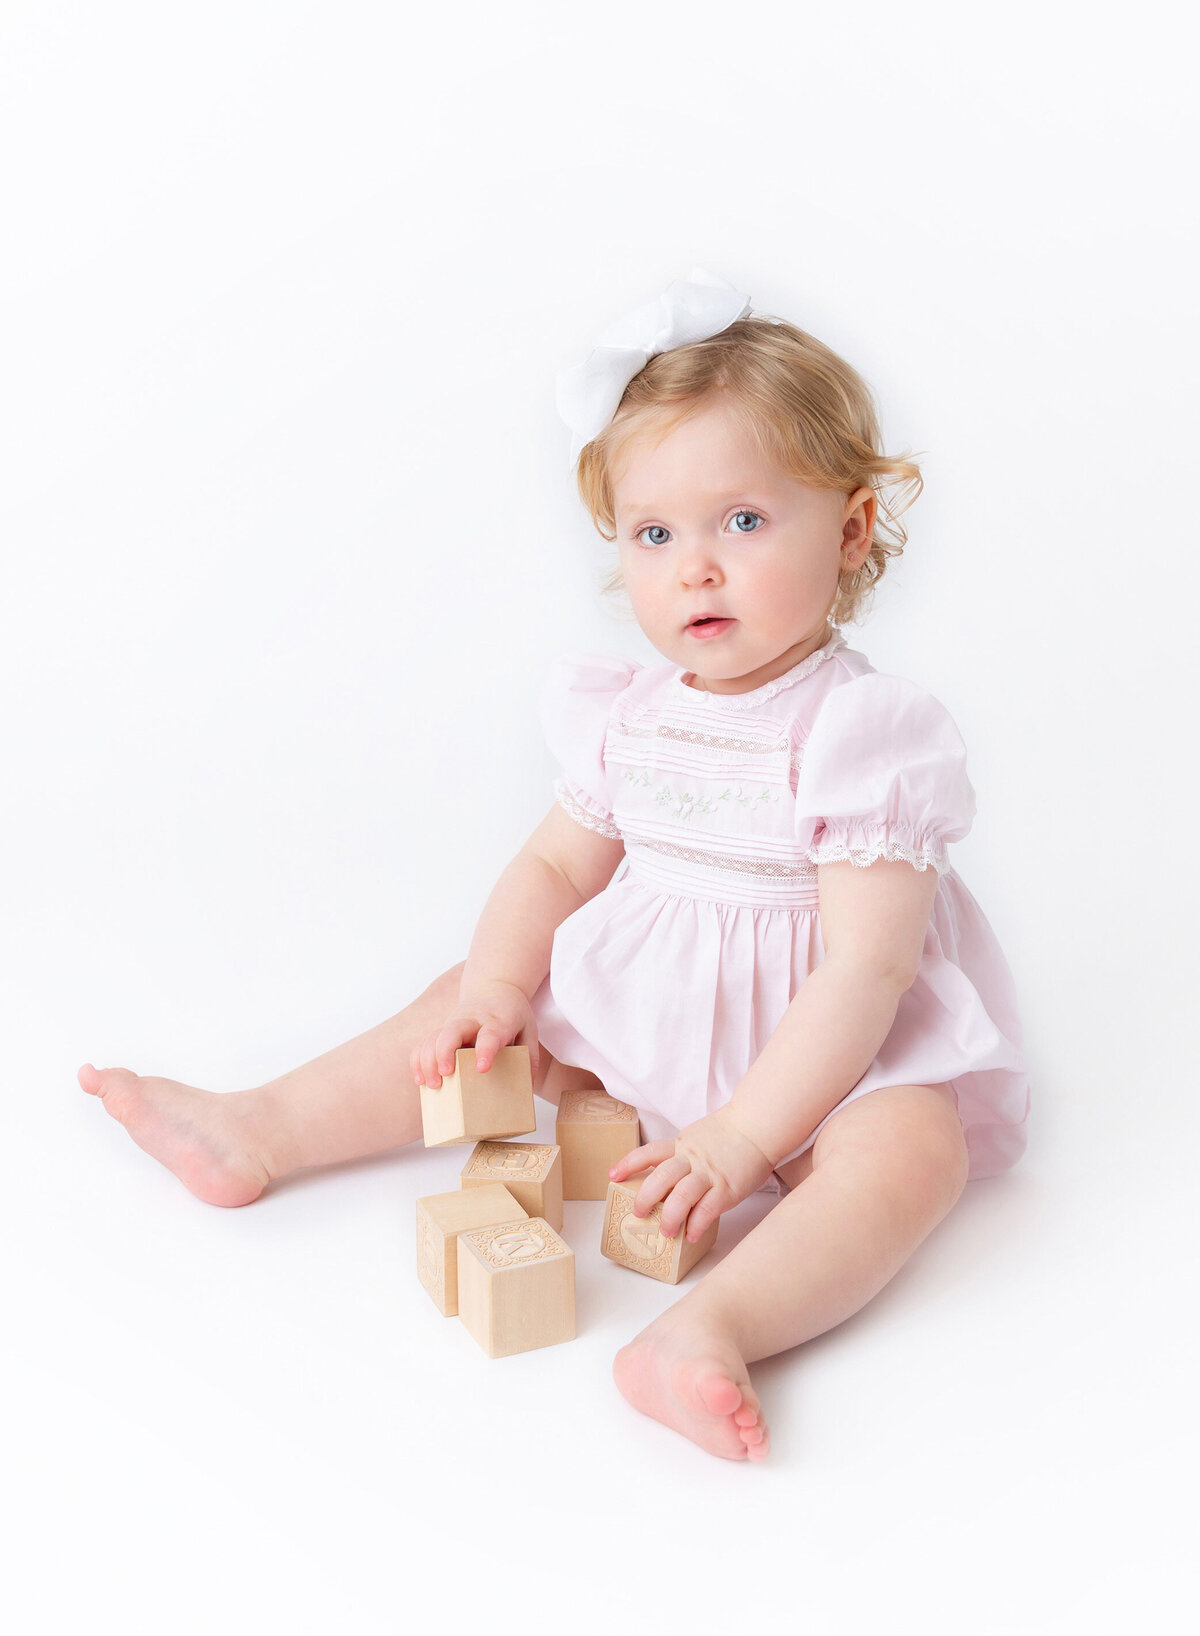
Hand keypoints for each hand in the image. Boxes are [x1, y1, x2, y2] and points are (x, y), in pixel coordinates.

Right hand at [411, 979, 539, 1088]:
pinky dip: (418, 1061)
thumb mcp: (529, 1029)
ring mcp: (453, 1024)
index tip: (482, 1068)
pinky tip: (421, 1079)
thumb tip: (526, 1087)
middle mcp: (472, 1020)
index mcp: (497, 1020)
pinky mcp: (442, 1030)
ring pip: (433, 1038)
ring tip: (433, 1085)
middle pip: (452, 1031)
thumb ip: (530, 1056)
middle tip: (446, 1074)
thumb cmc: (511, 1013)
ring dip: (428, 1061)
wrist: (495, 986)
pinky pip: (423, 1044)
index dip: (485, 1050)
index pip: (489, 1033)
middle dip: (445, 1053)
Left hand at [607, 1106, 776, 1243]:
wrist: (758, 1125)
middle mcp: (691, 1159)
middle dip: (645, 1197)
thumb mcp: (697, 1137)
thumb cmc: (728, 1134)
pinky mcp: (727, 1188)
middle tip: (638, 1213)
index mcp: (682, 1145)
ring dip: (670, 1217)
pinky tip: (690, 1235)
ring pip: (681, 1196)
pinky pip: (708, 1209)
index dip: (629, 1163)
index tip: (612, 1175)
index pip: (649, 1152)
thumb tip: (666, 1179)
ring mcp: (709, 1173)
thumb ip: (682, 1155)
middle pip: (660, 1177)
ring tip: (665, 1232)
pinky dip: (696, 1224)